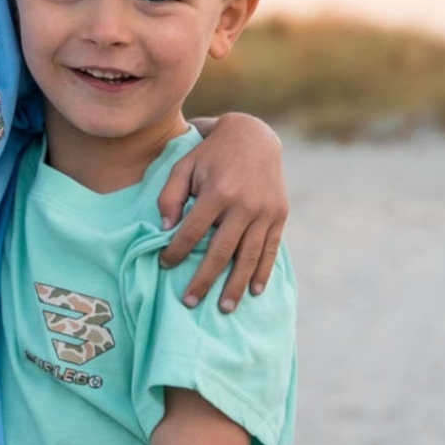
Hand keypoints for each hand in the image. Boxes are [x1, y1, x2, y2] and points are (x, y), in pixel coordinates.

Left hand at [157, 114, 287, 309]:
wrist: (254, 135)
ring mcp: (265, 211)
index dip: (176, 251)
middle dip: (203, 280)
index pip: (192, 232)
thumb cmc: (210, 153)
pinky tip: (254, 292)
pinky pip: (271, 249)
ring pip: (248, 256)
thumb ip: (170, 196)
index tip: (164, 264)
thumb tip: (166, 229)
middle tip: (189, 303)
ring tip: (223, 308)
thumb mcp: (183, 166)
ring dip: (235, 285)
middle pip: (220, 252)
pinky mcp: (279, 214)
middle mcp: (244, 205)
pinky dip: (263, 272)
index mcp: (218, 192)